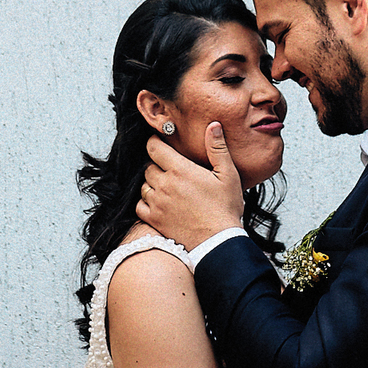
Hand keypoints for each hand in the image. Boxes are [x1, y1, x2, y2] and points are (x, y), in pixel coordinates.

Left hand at [136, 122, 243, 251]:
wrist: (217, 241)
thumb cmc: (225, 208)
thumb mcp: (228, 174)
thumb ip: (217, 148)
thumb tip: (213, 125)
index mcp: (180, 170)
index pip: (154, 147)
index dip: (155, 142)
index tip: (161, 144)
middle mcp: (164, 184)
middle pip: (148, 167)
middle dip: (157, 165)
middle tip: (172, 170)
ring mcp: (157, 203)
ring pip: (144, 185)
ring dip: (152, 184)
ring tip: (168, 187)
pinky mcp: (154, 219)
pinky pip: (140, 205)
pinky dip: (146, 202)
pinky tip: (159, 203)